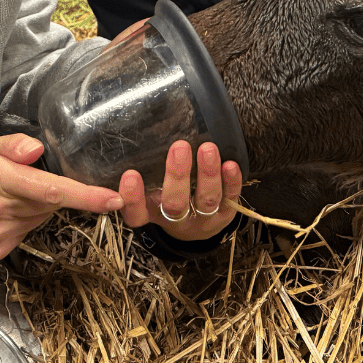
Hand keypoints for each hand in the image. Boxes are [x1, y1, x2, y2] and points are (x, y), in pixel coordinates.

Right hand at [0, 134, 123, 260]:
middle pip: (48, 204)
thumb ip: (12, 145)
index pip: (50, 189)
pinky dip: (20, 222)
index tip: (114, 199)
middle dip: (48, 191)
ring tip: (4, 196)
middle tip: (23, 179)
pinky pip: (24, 234)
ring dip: (33, 207)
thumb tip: (38, 150)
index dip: (86, 196)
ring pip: (37, 219)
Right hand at [119, 140, 242, 241]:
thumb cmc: (166, 198)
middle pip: (175, 204)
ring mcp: (203, 218)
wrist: (194, 229)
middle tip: (179, 147)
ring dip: (208, 174)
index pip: (137, 213)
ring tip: (207, 148)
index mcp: (152, 213)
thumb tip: (139, 133)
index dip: (133, 198)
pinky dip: (232, 182)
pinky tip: (230, 165)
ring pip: (206, 200)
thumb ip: (145, 170)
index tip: (130, 175)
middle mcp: (177, 219)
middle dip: (177, 175)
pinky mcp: (225, 214)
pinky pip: (231, 199)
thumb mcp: (149, 191)